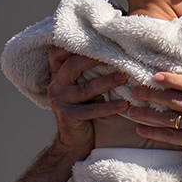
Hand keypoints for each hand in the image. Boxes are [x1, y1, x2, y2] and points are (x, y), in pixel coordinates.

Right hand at [7, 49, 127, 181]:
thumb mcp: (87, 89)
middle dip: (95, 59)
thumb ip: (92, 72)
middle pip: (73, 66)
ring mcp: (59, 101)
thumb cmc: (87, 110)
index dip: (75, 46)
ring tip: (125, 77)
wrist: (76, 141)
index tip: (98, 40)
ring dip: (107, 82)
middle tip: (117, 56)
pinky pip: (92, 110)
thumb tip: (119, 53)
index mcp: (59, 75)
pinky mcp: (67, 116)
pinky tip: (125, 105)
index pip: (59, 54)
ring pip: (85, 88)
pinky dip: (110, 107)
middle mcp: (56, 85)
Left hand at [127, 72, 181, 181]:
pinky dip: (152, 133)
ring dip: (147, 114)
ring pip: (169, 117)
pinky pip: (169, 135)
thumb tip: (168, 86)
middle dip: (152, 94)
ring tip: (131, 112)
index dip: (173, 79)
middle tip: (134, 91)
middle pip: (175, 99)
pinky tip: (140, 130)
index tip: (155, 76)